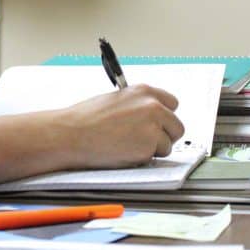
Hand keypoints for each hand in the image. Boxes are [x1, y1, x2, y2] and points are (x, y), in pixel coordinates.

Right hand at [60, 84, 184, 168]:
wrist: (73, 133)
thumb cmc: (86, 118)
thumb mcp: (116, 100)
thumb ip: (137, 105)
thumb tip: (149, 117)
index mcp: (143, 91)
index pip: (172, 103)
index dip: (164, 116)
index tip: (158, 124)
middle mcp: (153, 106)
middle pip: (176, 126)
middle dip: (164, 136)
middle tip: (145, 141)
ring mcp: (153, 126)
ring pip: (168, 144)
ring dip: (153, 149)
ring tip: (129, 146)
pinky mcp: (148, 145)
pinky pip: (155, 157)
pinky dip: (143, 158)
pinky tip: (124, 152)